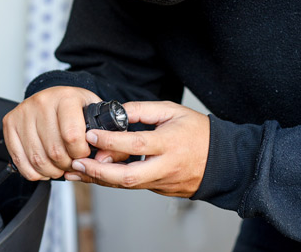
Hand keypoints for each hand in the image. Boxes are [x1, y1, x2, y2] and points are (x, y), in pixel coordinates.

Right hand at [2, 86, 101, 179]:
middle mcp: (42, 102)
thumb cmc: (76, 108)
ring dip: (51, 171)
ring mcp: (23, 112)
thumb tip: (105, 158)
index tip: (84, 153)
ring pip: (36, 159)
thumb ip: (107, 135)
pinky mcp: (10, 123)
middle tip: (72, 163)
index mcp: (66, 97)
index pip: (72, 136)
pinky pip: (19, 159)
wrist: (55, 96)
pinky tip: (43, 167)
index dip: (80, 154)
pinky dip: (33, 172)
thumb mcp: (97, 114)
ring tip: (59, 166)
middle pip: (54, 151)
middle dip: (66, 165)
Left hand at [64, 101, 209, 197]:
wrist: (223, 162)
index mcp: (169, 143)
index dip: (111, 141)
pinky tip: (93, 175)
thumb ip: (144, 109)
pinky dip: (110, 182)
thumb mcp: (173, 111)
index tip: (91, 134)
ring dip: (99, 179)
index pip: (136, 144)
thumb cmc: (199, 133)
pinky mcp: (159, 190)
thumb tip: (118, 111)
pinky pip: (131, 187)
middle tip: (77, 163)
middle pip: (127, 176)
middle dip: (98, 172)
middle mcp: (165, 166)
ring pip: (126, 186)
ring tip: (76, 171)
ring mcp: (162, 182)